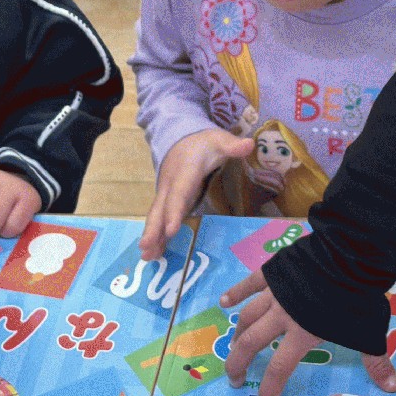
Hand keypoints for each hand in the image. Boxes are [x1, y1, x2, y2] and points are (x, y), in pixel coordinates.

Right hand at [141, 127, 253, 257]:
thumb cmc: (203, 143)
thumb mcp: (218, 140)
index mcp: (184, 173)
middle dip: (154, 229)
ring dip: (151, 236)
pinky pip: (159, 219)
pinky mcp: (166, 201)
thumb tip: (249, 145)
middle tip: (146, 248)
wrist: (180, 138)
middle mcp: (170, 186)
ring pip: (156, 216)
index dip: (174, 212)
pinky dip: (155, 236)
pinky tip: (154, 253)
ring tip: (147, 257)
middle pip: (161, 209)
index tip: (171, 230)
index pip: (179, 194)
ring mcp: (166, 194)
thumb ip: (232, 145)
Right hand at [221, 269, 395, 395]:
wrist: (350, 254)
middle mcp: (282, 316)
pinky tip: (224, 302)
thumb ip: (377, 362)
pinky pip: (249, 283)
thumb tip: (394, 388)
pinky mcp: (273, 270)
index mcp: (302, 334)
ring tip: (234, 345)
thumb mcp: (370, 333)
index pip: (279, 370)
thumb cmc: (359, 297)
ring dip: (238, 333)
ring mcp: (275, 292)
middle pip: (251, 344)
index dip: (270, 391)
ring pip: (247, 316)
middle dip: (238, 363)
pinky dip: (236, 293)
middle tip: (234, 379)